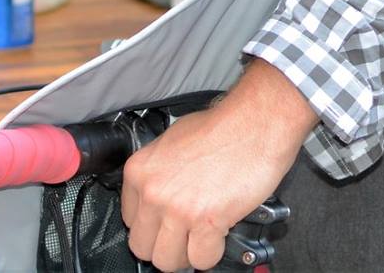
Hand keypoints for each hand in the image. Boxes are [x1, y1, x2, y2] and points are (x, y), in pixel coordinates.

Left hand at [120, 62, 313, 270]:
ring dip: (186, 255)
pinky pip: (200, 259)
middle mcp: (152, 191)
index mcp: (139, 171)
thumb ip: (158, 175)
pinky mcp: (205, 221)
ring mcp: (177, 208)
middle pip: (142, 247)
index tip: (165, 224)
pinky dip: (211, 253)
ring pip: (166, 261)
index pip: (129, 221)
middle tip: (184, 237)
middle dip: (165, 246)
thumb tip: (159, 200)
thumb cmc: (221, 128)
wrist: (254, 123)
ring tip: (201, 239)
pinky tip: (219, 234)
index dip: (151, 226)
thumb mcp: (171, 143)